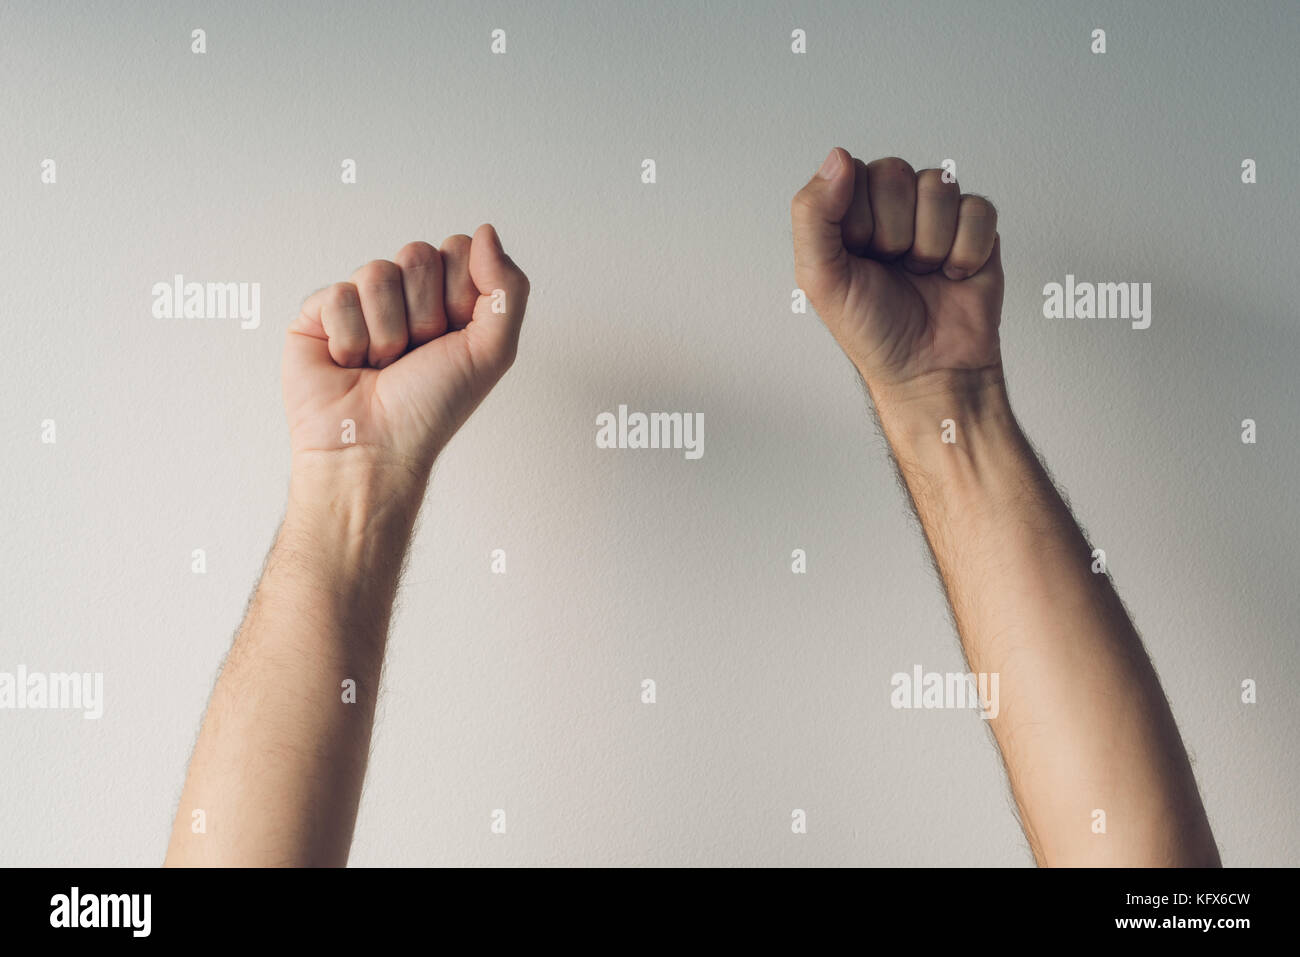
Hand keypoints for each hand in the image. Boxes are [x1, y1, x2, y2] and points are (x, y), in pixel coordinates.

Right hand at [282, 225, 529, 482]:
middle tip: (414, 355)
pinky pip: (339, 294)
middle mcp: (405, 297)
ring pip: (378, 272)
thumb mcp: (493, 351)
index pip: (460, 248)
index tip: (452, 338)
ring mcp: (361, 302)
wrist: (375, 448)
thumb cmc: (431, 409)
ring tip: (381, 365)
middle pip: (418, 254)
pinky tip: (349, 364)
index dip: (459, 294)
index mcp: (448, 300)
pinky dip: (351, 339)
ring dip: (387, 332)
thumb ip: (507, 287)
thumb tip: (486, 231)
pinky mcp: (319, 313)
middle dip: (423, 314)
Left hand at [791, 149, 1002, 404]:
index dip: (858, 221)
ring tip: (922, 274)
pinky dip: (966, 252)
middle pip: (896, 172)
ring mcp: (936, 214)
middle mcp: (891, 205)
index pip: (852, 172)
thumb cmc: (871, 330)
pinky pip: (978, 209)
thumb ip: (813, 215)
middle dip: (894, 233)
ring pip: (938, 186)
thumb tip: (838, 156)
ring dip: (930, 244)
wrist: (928, 369)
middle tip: (893, 269)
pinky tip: (953, 276)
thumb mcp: (820, 278)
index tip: (859, 259)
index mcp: (847, 211)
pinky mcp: (976, 227)